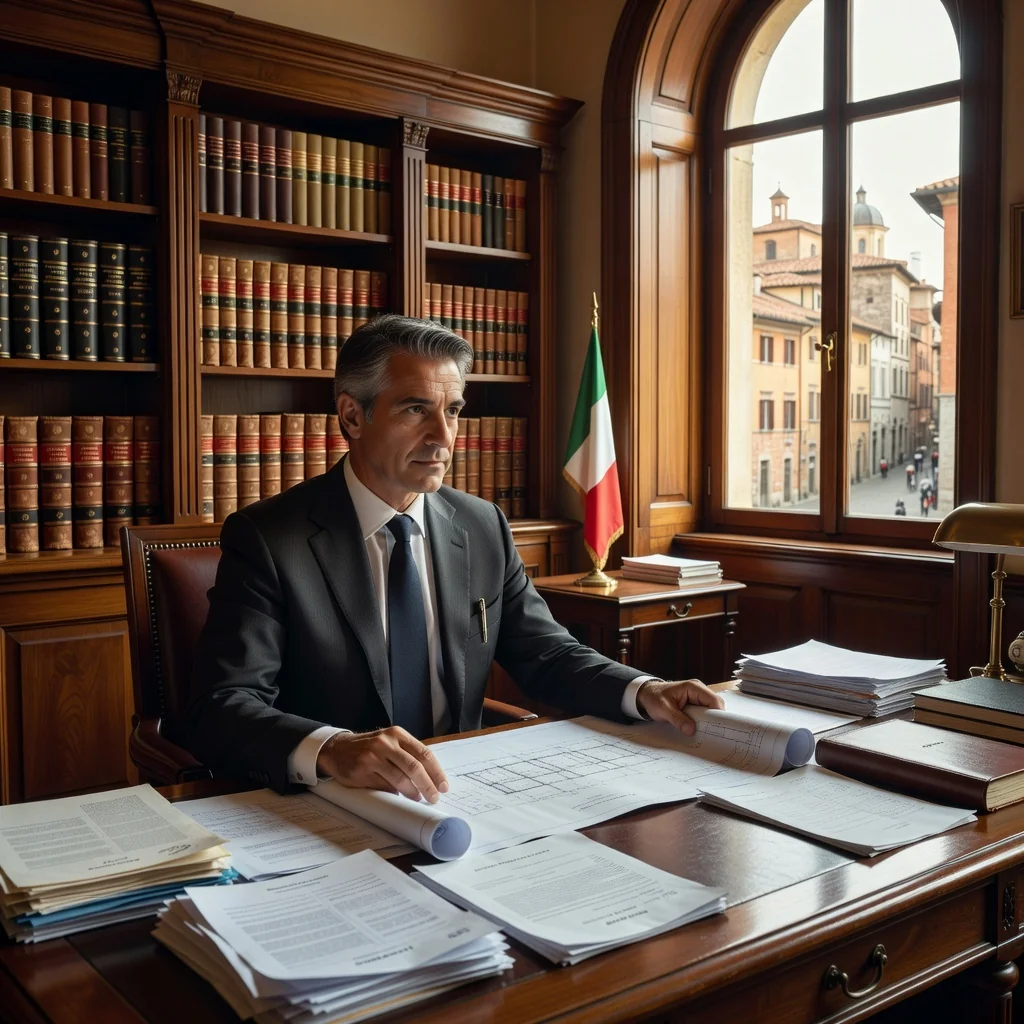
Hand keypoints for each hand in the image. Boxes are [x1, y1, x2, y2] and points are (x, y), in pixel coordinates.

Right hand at [316, 727, 448, 802]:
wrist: (337, 749)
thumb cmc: (369, 747)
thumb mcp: (389, 742)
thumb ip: (408, 754)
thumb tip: (431, 777)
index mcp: (397, 734)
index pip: (424, 753)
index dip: (436, 771)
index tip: (443, 785)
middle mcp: (386, 743)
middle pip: (415, 767)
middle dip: (428, 785)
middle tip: (434, 797)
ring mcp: (373, 757)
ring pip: (400, 779)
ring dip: (412, 792)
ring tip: (417, 798)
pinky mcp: (362, 771)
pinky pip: (384, 786)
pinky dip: (394, 793)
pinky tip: (398, 796)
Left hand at [636, 679, 723, 734]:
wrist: (646, 694)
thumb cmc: (654, 698)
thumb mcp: (663, 709)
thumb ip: (677, 719)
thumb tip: (691, 730)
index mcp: (693, 687)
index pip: (714, 700)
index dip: (718, 714)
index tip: (717, 729)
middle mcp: (699, 690)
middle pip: (715, 705)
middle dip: (715, 719)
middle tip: (712, 734)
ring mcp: (698, 697)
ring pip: (711, 710)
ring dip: (709, 721)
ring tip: (706, 733)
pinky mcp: (695, 703)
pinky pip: (704, 712)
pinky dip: (704, 720)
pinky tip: (700, 729)